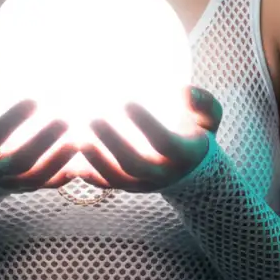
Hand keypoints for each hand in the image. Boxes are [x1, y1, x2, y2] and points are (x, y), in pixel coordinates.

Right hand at [0, 79, 77, 192]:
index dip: (11, 121)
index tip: (32, 98)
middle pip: (20, 162)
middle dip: (43, 141)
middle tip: (64, 119)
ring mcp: (16, 182)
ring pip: (40, 176)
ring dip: (61, 158)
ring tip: (81, 137)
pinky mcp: (34, 186)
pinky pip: (54, 183)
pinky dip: (72, 170)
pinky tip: (86, 152)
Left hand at [76, 86, 222, 193]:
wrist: (190, 170)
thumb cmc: (196, 132)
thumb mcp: (209, 117)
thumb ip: (202, 102)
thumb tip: (183, 90)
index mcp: (185, 154)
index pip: (165, 142)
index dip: (146, 124)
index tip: (128, 101)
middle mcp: (164, 174)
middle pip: (135, 164)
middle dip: (113, 143)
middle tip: (93, 118)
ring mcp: (143, 185)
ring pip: (115, 178)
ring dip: (95, 159)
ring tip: (76, 137)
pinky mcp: (126, 188)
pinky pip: (104, 184)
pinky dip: (86, 172)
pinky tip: (70, 155)